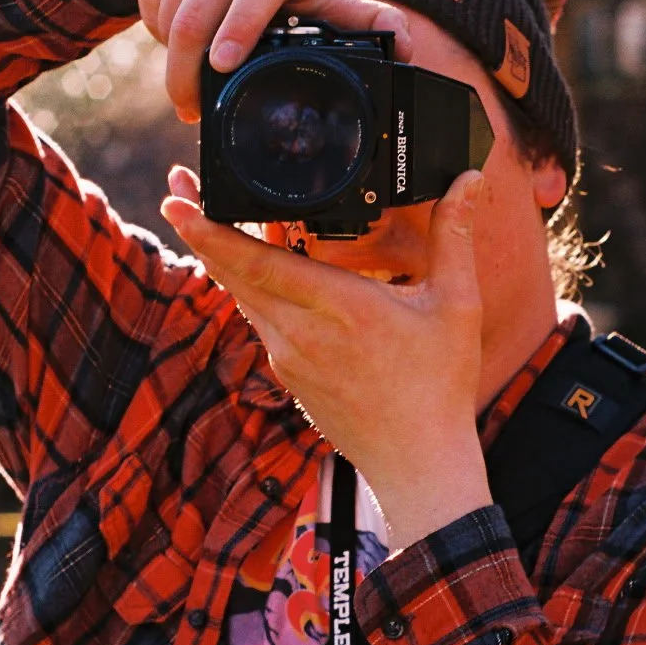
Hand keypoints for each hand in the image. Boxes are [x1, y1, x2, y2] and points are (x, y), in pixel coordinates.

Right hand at [83, 0, 411, 121]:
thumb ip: (353, 21)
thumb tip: (406, 44)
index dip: (240, 27)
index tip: (222, 64)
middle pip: (200, 17)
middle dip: (187, 72)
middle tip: (188, 106)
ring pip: (170, 16)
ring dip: (171, 53)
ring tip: (185, 65)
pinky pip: (147, 2)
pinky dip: (152, 27)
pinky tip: (168, 28)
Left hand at [159, 166, 494, 549]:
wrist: (418, 463)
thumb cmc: (440, 385)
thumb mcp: (455, 304)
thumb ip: (455, 236)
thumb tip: (469, 181)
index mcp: (339, 308)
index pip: (259, 262)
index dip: (213, 230)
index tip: (178, 200)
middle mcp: (300, 333)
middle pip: (233, 273)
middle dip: (200, 228)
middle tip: (176, 186)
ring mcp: (288, 357)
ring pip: (242, 296)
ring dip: (223, 256)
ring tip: (207, 216)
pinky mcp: (288, 375)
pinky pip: (259, 320)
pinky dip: (251, 288)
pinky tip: (255, 268)